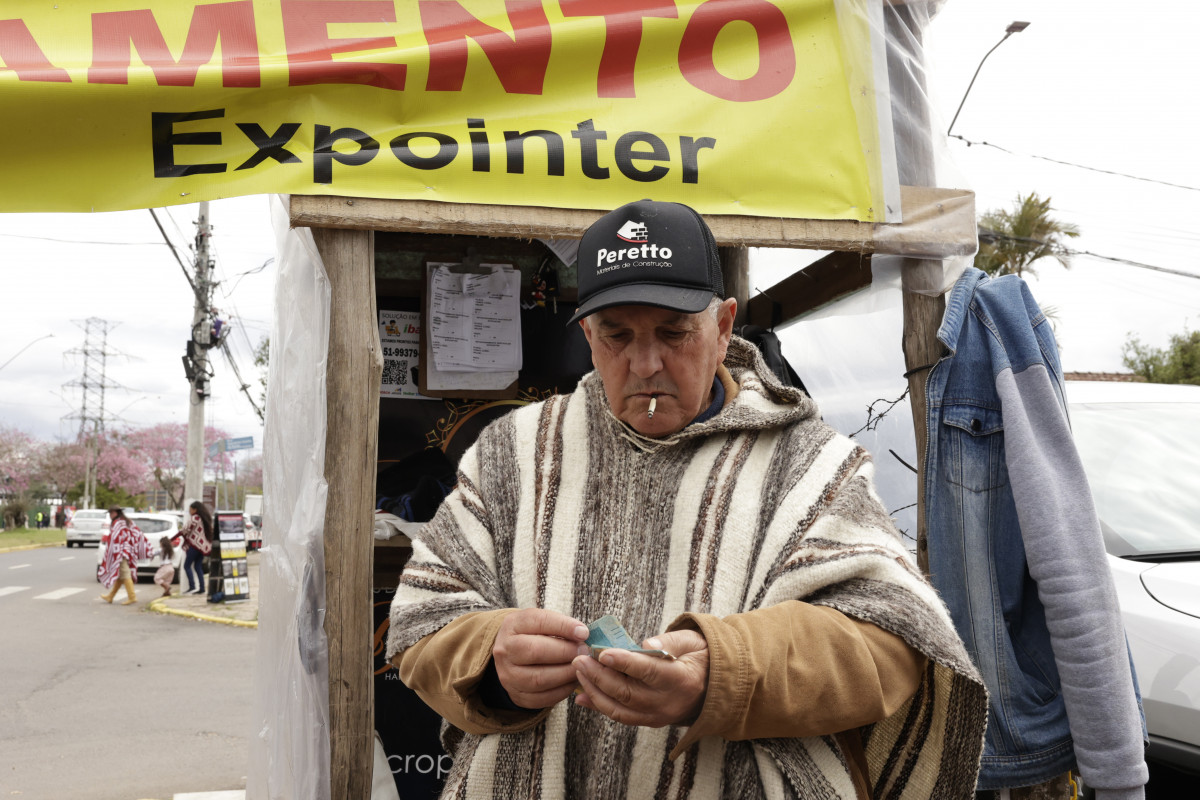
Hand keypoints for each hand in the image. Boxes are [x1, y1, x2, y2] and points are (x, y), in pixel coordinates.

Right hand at [492, 608, 589, 708]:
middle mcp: (505, 650)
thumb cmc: (533, 636)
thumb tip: (583, 635)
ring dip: (566, 673)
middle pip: (536, 651)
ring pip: (539, 678)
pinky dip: (562, 690)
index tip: (584, 632)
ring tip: (581, 667)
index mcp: (512, 625)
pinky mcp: (517, 695)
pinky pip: (542, 698)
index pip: (538, 622)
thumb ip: (560, 626)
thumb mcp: (542, 623)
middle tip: (584, 652)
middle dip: (566, 652)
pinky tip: (573, 681)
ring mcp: (508, 675)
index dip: (563, 626)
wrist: (512, 657)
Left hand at [573, 629, 708, 727]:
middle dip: (599, 676)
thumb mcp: (692, 642)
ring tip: (578, 672)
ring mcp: (658, 716)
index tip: (602, 652)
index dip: (624, 662)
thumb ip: (669, 642)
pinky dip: (599, 706)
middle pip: (627, 692)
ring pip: (620, 709)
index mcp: (681, 679)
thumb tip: (645, 644)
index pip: (648, 671)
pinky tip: (582, 695)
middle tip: (580, 659)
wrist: (715, 687)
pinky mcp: (650, 721)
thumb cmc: (700, 657)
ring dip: (595, 691)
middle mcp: (668, 703)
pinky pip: (621, 716)